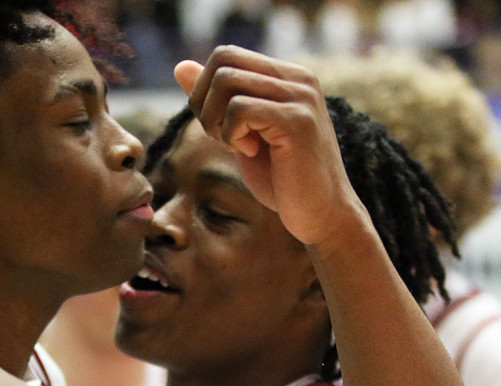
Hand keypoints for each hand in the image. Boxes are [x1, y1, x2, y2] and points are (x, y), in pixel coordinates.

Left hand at [173, 47, 365, 249]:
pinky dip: (231, 134)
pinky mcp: (298, 120)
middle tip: (221, 137)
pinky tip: (250, 153)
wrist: (320, 215)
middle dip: (205, 103)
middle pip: (222, 61)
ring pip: (226, 81)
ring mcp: (300, 96)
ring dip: (216, 120)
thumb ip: (216, 101)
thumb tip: (179, 67)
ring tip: (237, 146)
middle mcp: (298, 78)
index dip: (205, 92)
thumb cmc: (282, 180)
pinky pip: (239, 109)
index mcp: (287, 76)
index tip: (219, 127)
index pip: (226, 55)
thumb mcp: (240, 134)